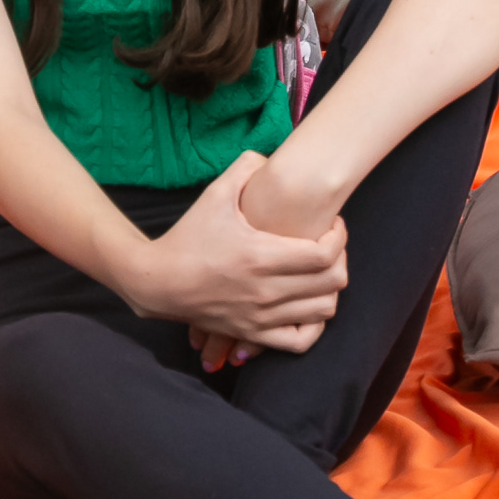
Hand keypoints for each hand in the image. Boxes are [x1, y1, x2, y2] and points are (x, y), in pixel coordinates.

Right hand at [124, 154, 347, 357]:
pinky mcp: (251, 335)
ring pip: (323, 312)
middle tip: (329, 243)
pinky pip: (299, 342)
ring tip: (319, 271)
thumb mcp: (216, 193)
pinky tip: (306, 304)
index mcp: (261, 256)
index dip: (339, 236)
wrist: (157, 283)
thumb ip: (247, 167)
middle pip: (332, 283)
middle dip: (340, 258)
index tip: (331, 223)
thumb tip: (273, 156)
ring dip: (329, 289)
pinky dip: (312, 324)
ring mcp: (260, 318)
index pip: (325, 254)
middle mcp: (265, 292)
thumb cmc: (188, 236)